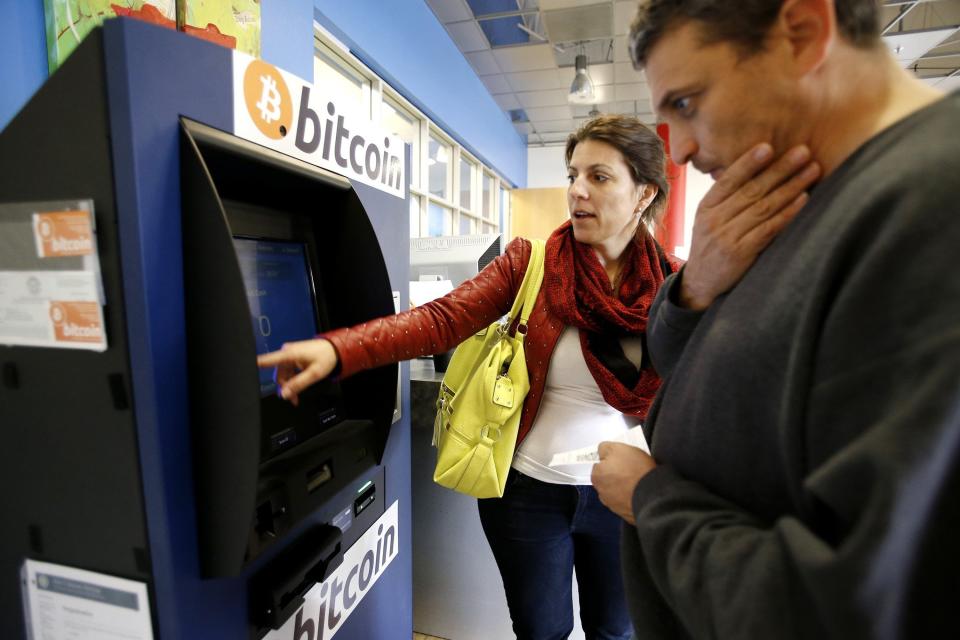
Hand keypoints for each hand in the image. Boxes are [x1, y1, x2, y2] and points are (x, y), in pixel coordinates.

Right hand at [256, 338, 337, 405]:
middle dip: (284, 387)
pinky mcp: (291, 356)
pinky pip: (286, 371)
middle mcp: (286, 352)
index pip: (267, 360)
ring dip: (288, 385)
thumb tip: (285, 394)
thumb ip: (298, 384)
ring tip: (296, 397)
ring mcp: (289, 354)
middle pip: (277, 374)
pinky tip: (296, 388)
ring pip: (282, 374)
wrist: (334, 349)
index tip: (244, 367)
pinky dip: (291, 380)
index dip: (255, 365)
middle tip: (293, 399)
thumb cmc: (326, 357)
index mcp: (289, 354)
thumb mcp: (314, 374)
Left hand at [592, 442, 657, 522]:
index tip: (623, 460)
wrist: (652, 495)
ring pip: (617, 491)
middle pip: (608, 478)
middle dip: (617, 474)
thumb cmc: (635, 470)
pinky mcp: (626, 514)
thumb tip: (602, 451)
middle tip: (632, 469)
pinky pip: (627, 501)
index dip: (612, 460)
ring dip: (624, 486)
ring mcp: (613, 506)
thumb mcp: (618, 448)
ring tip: (638, 480)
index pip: (600, 464)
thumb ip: (604, 448)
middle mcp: (601, 493)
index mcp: (596, 476)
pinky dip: (632, 497)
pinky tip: (640, 491)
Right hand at [680, 143, 820, 309]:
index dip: (749, 162)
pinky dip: (787, 213)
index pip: (729, 180)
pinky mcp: (739, 253)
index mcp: (706, 207)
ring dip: (791, 186)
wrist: (700, 284)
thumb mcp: (709, 220)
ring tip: (811, 171)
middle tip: (803, 151)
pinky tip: (803, 199)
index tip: (769, 146)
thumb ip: (727, 199)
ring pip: (763, 206)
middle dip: (780, 169)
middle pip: (751, 190)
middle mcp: (714, 220)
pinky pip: (768, 229)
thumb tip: (758, 171)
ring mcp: (726, 237)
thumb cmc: (711, 247)